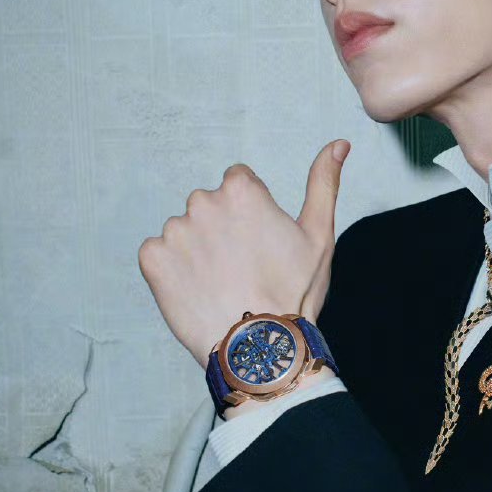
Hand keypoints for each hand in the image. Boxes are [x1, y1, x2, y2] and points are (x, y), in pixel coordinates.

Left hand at [138, 141, 350, 365]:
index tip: (261, 244)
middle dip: (221, 229)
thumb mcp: (319, 234)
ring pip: (185, 232)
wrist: (258, 347)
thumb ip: (323, 182)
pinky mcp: (152, 259)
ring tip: (221, 284)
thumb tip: (339, 143)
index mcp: (241, 190)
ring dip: (197, 251)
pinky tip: (196, 291)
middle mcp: (203, 202)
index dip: (252, 214)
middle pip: (209, 206)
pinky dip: (172, 271)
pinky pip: (158, 254)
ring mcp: (174, 231)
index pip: (238, 184)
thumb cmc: (293, 291)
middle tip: (242, 267)